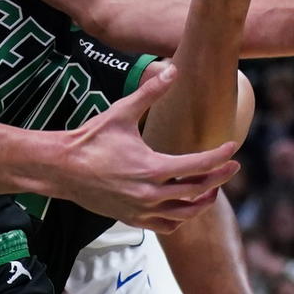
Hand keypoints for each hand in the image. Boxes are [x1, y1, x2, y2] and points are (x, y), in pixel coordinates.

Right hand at [56, 63, 240, 231]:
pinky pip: (165, 226)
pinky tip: (184, 206)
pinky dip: (180, 219)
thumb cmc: (91, 139)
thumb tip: (172, 68)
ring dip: (203, 203)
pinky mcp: (131, 218)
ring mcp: (141, 210)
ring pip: (184, 214)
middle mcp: (150, 193)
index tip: (232, 148)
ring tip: (212, 190)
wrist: (61, 168)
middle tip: (232, 168)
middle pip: (197, 191)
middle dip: (219, 179)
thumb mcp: (122, 111)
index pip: (198, 165)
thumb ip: (150, 91)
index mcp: (152, 168)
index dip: (219, 156)